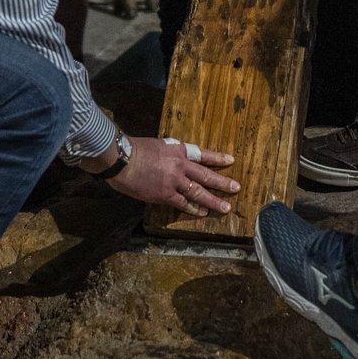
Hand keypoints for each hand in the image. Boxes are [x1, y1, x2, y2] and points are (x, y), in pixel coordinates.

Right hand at [105, 135, 239, 216]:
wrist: (121, 159)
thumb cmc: (134, 149)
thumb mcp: (157, 146)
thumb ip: (169, 154)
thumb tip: (173, 161)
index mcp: (178, 150)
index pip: (202, 154)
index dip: (217, 157)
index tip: (230, 160)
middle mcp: (180, 165)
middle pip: (206, 175)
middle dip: (222, 182)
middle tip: (236, 187)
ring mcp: (174, 181)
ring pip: (198, 192)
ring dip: (213, 200)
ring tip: (225, 207)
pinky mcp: (165, 194)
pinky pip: (183, 203)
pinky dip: (193, 209)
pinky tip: (203, 213)